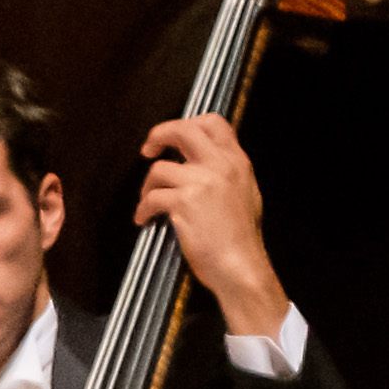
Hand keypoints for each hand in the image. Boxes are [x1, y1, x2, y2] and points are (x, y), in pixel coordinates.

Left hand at [136, 110, 285, 341]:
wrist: (240, 266)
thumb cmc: (242, 239)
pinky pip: (152, 197)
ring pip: (159, 168)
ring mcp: (202, 181)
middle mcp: (220, 165)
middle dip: (159, 134)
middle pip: (182, 130)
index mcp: (236, 161)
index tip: (173, 137)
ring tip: (148, 201)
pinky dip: (143, 209)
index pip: (212, 122)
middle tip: (148, 149)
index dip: (187, 123)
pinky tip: (145, 218)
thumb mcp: (245, 193)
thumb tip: (202, 163)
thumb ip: (226, 173)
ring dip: (147, 186)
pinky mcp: (184, 202)